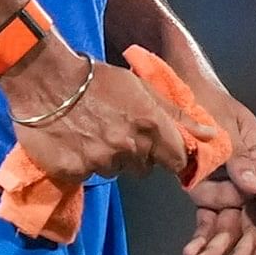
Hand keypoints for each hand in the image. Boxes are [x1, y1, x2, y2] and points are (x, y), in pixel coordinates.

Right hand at [1, 42, 197, 188]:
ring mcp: (99, 161)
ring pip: (114, 171)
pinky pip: (86, 175)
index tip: (162, 150)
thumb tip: (211, 135)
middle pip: (144, 168)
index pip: (177, 159)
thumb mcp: (142, 89)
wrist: (44, 78)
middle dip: (137, 155)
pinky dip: (81, 164)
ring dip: (108, 158)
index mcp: (150, 126)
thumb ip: (177, 116)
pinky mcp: (72, 171)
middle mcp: (128, 148)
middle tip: (117, 132)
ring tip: (92, 134)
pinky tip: (73, 143)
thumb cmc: (95, 79)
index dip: (171, 156)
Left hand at [176, 69, 255, 254]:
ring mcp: (228, 187)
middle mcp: (249, 179)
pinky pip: (207, 221)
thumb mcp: (223, 126)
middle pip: (255, 223)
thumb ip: (239, 158)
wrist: (177, 89)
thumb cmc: (206, 102)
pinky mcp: (206, 191)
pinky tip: (189, 254)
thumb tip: (255, 188)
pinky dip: (199, 238)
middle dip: (243, 251)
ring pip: (229, 227)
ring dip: (216, 250)